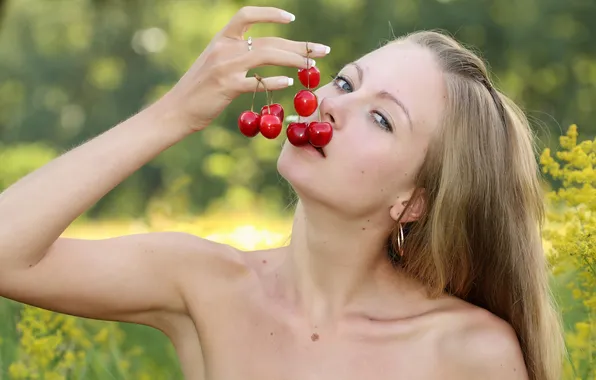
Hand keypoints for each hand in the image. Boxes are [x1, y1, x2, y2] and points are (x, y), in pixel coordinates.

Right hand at [157, 6, 330, 132]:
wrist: (176, 110)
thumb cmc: (199, 91)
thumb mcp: (215, 64)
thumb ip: (238, 56)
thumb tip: (267, 55)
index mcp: (221, 39)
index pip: (247, 15)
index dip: (270, 14)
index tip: (291, 19)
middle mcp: (224, 48)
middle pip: (268, 40)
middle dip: (299, 44)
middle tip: (321, 50)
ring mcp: (225, 67)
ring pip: (267, 55)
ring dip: (293, 59)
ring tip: (311, 65)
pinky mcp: (226, 87)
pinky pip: (256, 82)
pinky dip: (274, 82)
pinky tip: (288, 84)